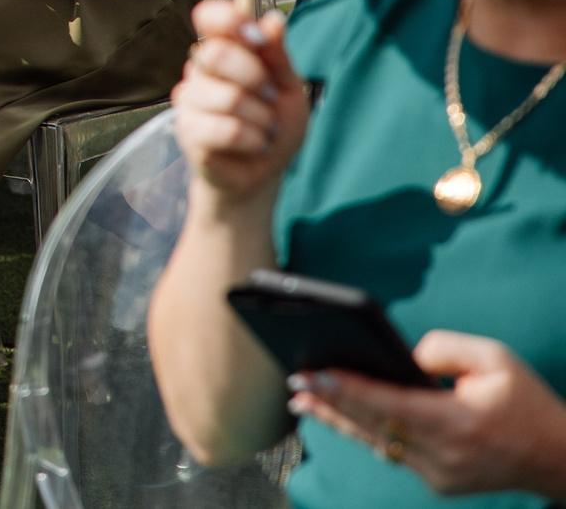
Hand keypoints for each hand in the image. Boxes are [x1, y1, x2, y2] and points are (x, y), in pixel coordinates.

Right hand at [170, 0, 307, 203]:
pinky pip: (229, 130)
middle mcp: (198, 71)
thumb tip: (272, 20)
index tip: (252, 34)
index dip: (227, 18)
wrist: (263, 174)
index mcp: (222, 51)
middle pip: (216, 54)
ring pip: (229, 98)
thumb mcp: (289, 88)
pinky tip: (253, 145)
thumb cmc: (274, 127)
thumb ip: (278, 56)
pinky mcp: (189, 133)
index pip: (208, 18)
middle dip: (255, 77)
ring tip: (263, 129)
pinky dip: (254, 140)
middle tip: (269, 96)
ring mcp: (189, 102)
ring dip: (261, 118)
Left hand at [290, 333, 565, 499]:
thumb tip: (399, 355)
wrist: (558, 458)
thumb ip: (442, 348)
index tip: (311, 375)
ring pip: (377, 441)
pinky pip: (394, 452)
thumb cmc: (527, 402)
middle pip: (372, 425)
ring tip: (302, 400)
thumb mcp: (495, 360)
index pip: (387, 404)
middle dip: (329, 402)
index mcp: (457, 422)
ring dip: (338, 419)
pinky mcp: (438, 483)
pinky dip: (368, 431)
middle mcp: (443, 454)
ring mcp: (439, 474)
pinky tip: (341, 416)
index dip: (345, 389)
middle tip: (293, 383)